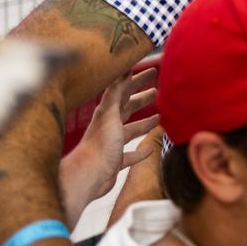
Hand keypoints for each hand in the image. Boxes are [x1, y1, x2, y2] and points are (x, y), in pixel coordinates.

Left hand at [59, 56, 160, 227]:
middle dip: (142, 99)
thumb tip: (124, 70)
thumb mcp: (109, 114)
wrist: (88, 176)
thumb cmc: (99, 144)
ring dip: (144, 123)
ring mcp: (113, 144)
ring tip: (158, 117)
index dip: (137, 80)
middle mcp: (110, 126)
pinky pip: (131, 154)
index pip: (124, 91)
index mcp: (108, 113)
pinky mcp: (116, 162)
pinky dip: (140, 151)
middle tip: (157, 91)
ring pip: (131, 130)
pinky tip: (150, 149)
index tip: (152, 71)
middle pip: (128, 109)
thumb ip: (116, 92)